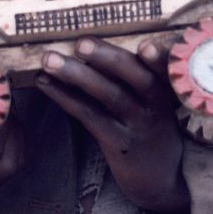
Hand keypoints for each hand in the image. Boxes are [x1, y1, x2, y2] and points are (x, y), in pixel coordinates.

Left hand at [36, 38, 189, 213]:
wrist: (159, 177)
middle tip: (81, 43)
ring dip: (76, 75)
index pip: (166, 70)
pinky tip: (44, 82)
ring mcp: (136, 126)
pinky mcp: (116, 142)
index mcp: (167, 89)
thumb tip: (98, 36)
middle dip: (107, 58)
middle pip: (136, 79)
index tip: (146, 45)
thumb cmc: (152, 122)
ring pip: (109, 96)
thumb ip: (141, 71)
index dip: (158, 59)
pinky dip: (65, 97)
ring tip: (49, 59)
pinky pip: (89, 116)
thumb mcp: (159, 99)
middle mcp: (155, 106)